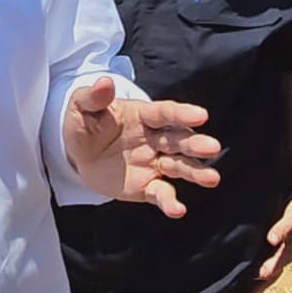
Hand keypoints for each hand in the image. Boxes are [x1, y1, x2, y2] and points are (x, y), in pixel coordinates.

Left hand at [63, 77, 217, 216]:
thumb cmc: (85, 125)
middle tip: (212, 147)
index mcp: (143, 115)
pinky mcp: (148, 186)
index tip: (202, 115)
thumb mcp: (81, 107)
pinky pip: (161, 193)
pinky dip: (169, 202)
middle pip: (179, 140)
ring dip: (195, 172)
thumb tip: (103, 82)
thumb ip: (92, 97)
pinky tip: (178, 210)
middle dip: (195, 144)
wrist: (79, 157)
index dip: (182, 114)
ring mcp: (154, 163)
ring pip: (179, 167)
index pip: (165, 113)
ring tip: (212, 179)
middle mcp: (155, 139)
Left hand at [241, 186, 291, 292]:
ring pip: (269, 272)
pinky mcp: (280, 247)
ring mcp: (284, 253)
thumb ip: (282, 229)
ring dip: (257, 282)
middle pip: (270, 277)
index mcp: (289, 253)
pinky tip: (250, 269)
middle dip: (257, 289)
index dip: (262, 279)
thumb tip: (271, 239)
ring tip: (243, 292)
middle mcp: (287, 256)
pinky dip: (259, 268)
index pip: (274, 270)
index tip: (250, 286)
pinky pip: (268, 261)